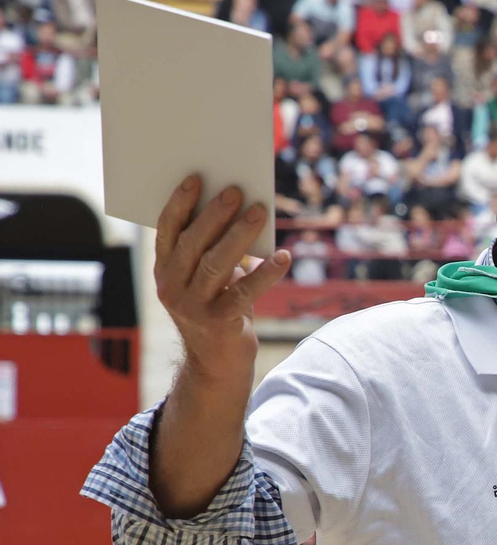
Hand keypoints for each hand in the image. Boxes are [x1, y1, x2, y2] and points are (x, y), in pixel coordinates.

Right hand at [155, 176, 291, 382]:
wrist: (218, 365)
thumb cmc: (220, 310)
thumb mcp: (213, 280)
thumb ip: (217, 251)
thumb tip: (243, 211)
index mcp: (165, 271)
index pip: (167, 231)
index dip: (180, 204)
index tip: (195, 178)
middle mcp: (172, 287)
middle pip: (192, 243)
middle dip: (214, 214)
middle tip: (235, 190)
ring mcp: (192, 307)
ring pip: (216, 264)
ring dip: (240, 235)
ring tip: (260, 212)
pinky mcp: (218, 323)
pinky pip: (244, 293)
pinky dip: (266, 273)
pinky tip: (284, 257)